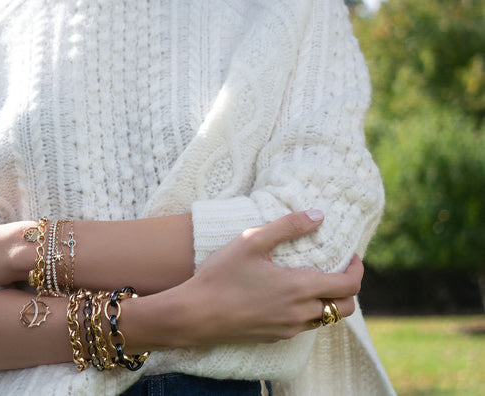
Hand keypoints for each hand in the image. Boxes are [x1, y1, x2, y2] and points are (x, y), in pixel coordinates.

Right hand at [171, 211, 361, 344]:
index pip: (349, 286)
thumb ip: (288, 226)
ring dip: (329, 301)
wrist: (195, 314)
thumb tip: (319, 215)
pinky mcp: (275, 337)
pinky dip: (309, 311)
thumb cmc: (221, 274)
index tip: (351, 254)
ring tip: (314, 279)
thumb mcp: (252, 240)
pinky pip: (305, 327)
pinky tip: (289, 294)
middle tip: (337, 268)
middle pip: (345, 309)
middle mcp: (300, 313)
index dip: (357, 269)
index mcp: (299, 287)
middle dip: (349, 288)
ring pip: (325, 320)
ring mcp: (288, 328)